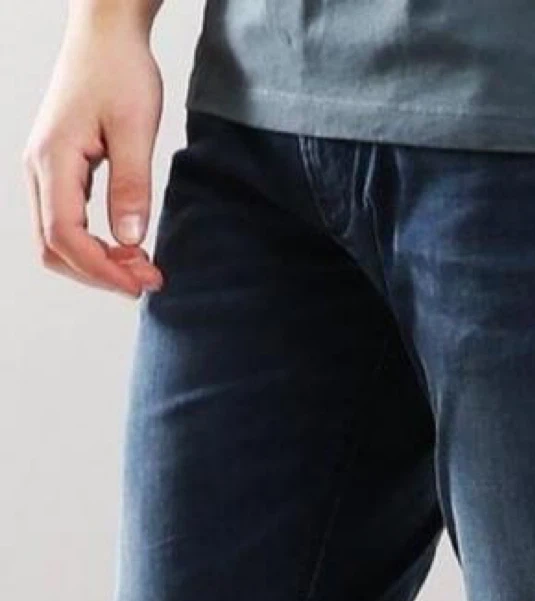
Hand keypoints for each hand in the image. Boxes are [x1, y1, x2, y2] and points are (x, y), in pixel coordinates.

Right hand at [23, 12, 164, 297]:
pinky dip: (94, 245)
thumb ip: (131, 185)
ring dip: (96, 263)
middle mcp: (38, 168)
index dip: (102, 270)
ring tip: (142, 266)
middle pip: (52, 248)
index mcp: (53, 159)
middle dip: (98, 273)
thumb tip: (131, 239)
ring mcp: (44, 170)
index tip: (142, 283)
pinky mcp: (57, 170)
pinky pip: (65, 223)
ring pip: (55, 240)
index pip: (65, 236)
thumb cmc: (120, 73)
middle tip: (149, 279)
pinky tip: (129, 246)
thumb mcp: (136, 129)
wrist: (105, 37)